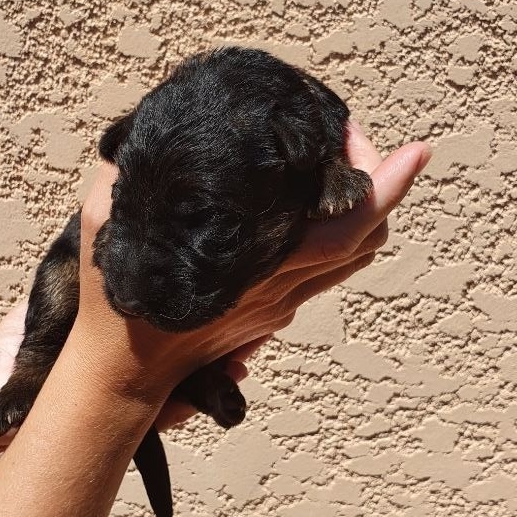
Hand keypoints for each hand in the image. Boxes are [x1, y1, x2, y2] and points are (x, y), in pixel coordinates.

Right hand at [72, 123, 430, 408]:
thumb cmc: (117, 310)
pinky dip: (342, 232)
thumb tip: (133, 143)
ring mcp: (281, 304)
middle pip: (367, 240)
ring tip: (340, 163)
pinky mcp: (272, 312)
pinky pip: (328, 270)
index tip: (411, 149)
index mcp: (256, 268)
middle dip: (382, 184)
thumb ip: (119, 181)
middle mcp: (281, 288)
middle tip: (352, 139)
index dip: (387, 186)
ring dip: (366, 209)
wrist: (124, 377)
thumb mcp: (105, 232)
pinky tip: (315, 205)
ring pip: (354, 257)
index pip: (348, 229)